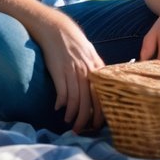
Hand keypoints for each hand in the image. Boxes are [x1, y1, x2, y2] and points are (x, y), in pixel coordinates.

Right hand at [34, 11, 104, 132]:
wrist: (56, 28)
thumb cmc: (73, 42)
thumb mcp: (89, 53)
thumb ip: (95, 68)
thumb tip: (99, 85)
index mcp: (96, 67)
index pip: (102, 95)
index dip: (100, 112)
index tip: (97, 124)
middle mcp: (87, 70)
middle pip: (90, 101)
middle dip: (86, 119)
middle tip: (82, 130)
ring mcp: (73, 70)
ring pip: (77, 100)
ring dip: (72, 115)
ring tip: (69, 123)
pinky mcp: (59, 70)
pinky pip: (63, 92)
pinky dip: (61, 104)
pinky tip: (58, 109)